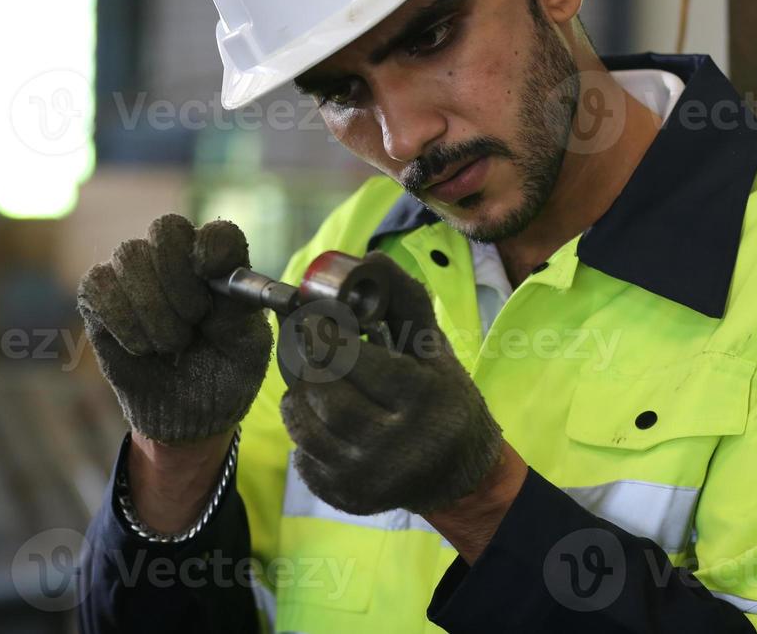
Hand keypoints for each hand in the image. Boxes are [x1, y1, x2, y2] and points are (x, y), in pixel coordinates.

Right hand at [77, 213, 271, 443]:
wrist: (187, 416)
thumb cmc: (223, 374)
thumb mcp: (246, 347)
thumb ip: (239, 308)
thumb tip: (222, 274)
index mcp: (220, 262)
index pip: (217, 232)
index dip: (212, 247)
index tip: (210, 273)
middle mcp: (176, 256)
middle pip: (165, 229)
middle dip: (178, 279)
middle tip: (193, 321)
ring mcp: (135, 272)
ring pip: (130, 255)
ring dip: (153, 309)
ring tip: (171, 344)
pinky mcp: (99, 295)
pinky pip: (99, 284)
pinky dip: (122, 320)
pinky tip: (142, 347)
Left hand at [279, 252, 502, 516]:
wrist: (459, 472)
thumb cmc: (443, 397)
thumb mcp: (434, 347)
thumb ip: (402, 299)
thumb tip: (369, 258)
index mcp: (422, 398)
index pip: (357, 363)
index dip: (326, 336)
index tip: (312, 318)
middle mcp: (398, 444)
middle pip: (327, 396)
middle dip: (306, 364)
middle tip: (301, 343)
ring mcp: (371, 476)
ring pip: (307, 427)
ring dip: (297, 395)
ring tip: (308, 377)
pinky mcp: (350, 498)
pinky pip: (304, 458)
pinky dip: (302, 431)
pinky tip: (317, 414)